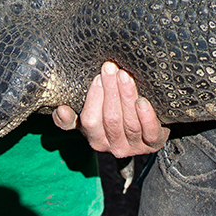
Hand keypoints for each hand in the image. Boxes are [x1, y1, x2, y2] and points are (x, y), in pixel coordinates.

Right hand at [52, 61, 168, 156]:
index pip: (90, 121)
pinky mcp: (154, 144)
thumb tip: (61, 110)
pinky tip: (144, 102)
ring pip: (130, 123)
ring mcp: (134, 147)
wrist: (149, 126)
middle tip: (112, 68)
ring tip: (126, 76)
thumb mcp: (92, 116)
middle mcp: (113, 146)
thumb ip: (73, 117)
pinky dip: (147, 116)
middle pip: (111, 119)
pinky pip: (150, 133)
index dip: (94, 99)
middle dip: (111, 90)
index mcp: (95, 139)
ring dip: (127, 97)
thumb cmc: (115, 116)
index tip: (97, 78)